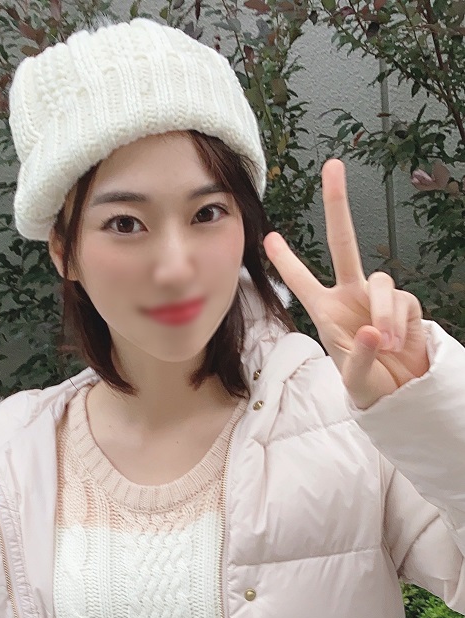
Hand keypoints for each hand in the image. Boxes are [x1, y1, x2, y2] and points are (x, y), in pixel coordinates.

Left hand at [263, 158, 429, 409]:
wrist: (403, 393)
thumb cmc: (371, 384)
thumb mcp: (355, 381)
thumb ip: (360, 359)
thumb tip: (372, 331)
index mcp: (327, 312)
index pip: (302, 282)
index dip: (286, 261)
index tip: (268, 238)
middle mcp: (351, 296)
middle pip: (343, 243)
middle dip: (337, 205)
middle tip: (331, 167)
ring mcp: (377, 298)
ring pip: (381, 282)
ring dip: (382, 313)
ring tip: (383, 343)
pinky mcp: (405, 304)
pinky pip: (403, 302)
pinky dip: (399, 323)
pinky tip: (396, 343)